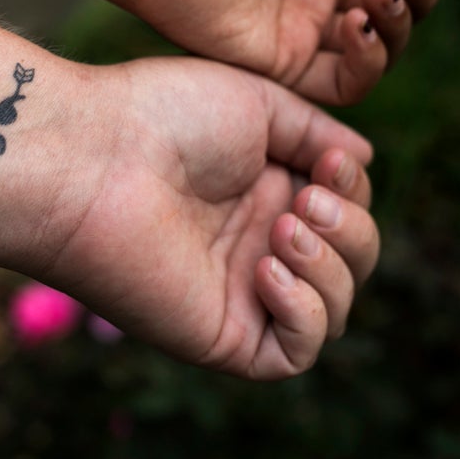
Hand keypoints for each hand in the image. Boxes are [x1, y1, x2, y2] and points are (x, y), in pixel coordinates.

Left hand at [47, 57, 378, 379]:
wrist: (95, 158)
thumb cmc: (162, 116)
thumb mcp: (259, 104)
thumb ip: (318, 131)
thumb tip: (364, 159)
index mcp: (263, 193)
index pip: (345, 213)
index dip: (353, 193)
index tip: (328, 162)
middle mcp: (254, 245)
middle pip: (351, 264)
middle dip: (351, 232)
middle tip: (304, 201)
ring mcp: (239, 293)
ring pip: (333, 312)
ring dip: (332, 268)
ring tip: (283, 228)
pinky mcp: (220, 335)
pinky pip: (294, 354)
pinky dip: (304, 313)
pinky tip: (266, 269)